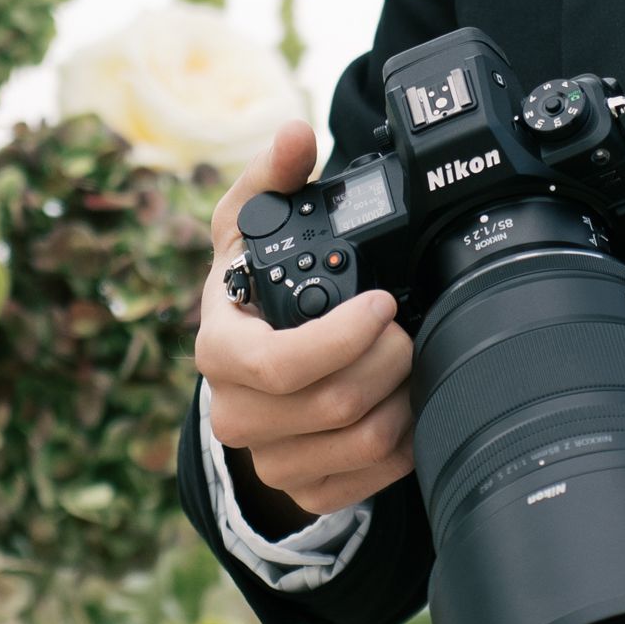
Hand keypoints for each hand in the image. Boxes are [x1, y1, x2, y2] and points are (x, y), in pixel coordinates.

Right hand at [194, 122, 415, 532]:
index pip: (275, 364)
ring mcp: (269, 456)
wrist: (251, 369)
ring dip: (400, 395)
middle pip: (332, 402)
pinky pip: (370, 478)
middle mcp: (234, 411)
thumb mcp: (252, 230)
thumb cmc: (254, 293)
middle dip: (386, 358)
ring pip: (359, 441)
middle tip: (401, 327)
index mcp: (219, 349)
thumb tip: (292, 135)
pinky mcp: (303, 488)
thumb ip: (272, 178)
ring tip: (405, 359)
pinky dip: (403, 439)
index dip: (339, 338)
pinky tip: (401, 402)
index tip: (379, 304)